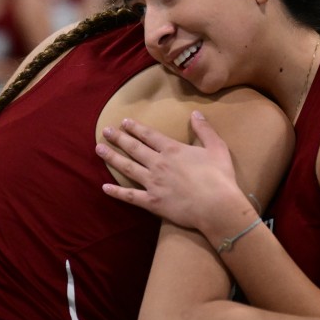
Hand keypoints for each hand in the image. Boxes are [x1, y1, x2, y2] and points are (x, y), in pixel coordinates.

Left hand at [97, 112, 250, 234]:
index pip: (149, 135)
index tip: (124, 122)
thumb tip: (195, 113)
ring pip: (128, 168)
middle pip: (134, 148)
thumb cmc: (219, 176)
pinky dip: (117, 192)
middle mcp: (158, 163)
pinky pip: (130, 196)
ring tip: (99, 149)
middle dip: (119, 138)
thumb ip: (204, 129)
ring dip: (112, 157)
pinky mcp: (152, 202)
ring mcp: (153, 183)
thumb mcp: (217, 147)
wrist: (217, 206)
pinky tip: (105, 187)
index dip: (136, 128)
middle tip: (105, 131)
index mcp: (172, 150)